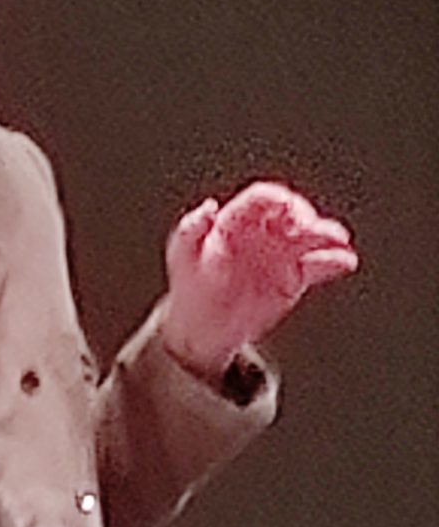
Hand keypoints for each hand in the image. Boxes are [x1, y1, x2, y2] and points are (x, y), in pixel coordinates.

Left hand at [161, 181, 357, 378]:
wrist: (202, 326)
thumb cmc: (190, 283)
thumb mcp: (182, 254)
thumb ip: (192, 229)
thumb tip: (209, 208)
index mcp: (238, 220)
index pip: (262, 200)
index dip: (275, 200)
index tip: (284, 206)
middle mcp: (265, 232)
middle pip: (292, 215)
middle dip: (303, 217)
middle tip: (306, 227)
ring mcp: (282, 253)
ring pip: (310, 238)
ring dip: (326, 236)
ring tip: (337, 239)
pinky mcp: (294, 277)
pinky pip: (318, 266)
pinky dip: (333, 262)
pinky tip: (344, 261)